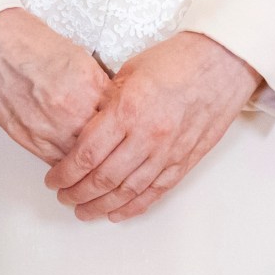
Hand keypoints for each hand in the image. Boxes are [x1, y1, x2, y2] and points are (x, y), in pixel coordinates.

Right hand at [0, 7, 112, 164]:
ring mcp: (50, 127)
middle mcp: (72, 110)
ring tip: (95, 162)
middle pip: (106, 142)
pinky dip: (66, 163)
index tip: (126, 128)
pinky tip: (71, 161)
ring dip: (89, 162)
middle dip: (111, 146)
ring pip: (82, 159)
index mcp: (89, 85)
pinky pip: (56, 162)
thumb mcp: (76, 55)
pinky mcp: (28, 137)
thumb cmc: (25, 40)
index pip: (121, 117)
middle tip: (115, 149)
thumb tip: (108, 100)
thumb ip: (95, 82)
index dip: (125, 124)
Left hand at [45, 31, 261, 222]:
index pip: (86, 154)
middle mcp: (147, 136)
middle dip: (77, 193)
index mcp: (127, 110)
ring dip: (102, 206)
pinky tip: (117, 213)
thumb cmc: (176, 61)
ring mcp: (168, 152)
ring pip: (128, 191)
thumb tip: (85, 124)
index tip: (52, 179)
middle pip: (103, 179)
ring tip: (83, 211)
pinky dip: (134, 206)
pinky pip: (156, 192)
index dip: (64, 173)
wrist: (222, 63)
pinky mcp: (185, 161)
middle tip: (63, 197)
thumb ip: (105, 102)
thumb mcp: (128, 72)